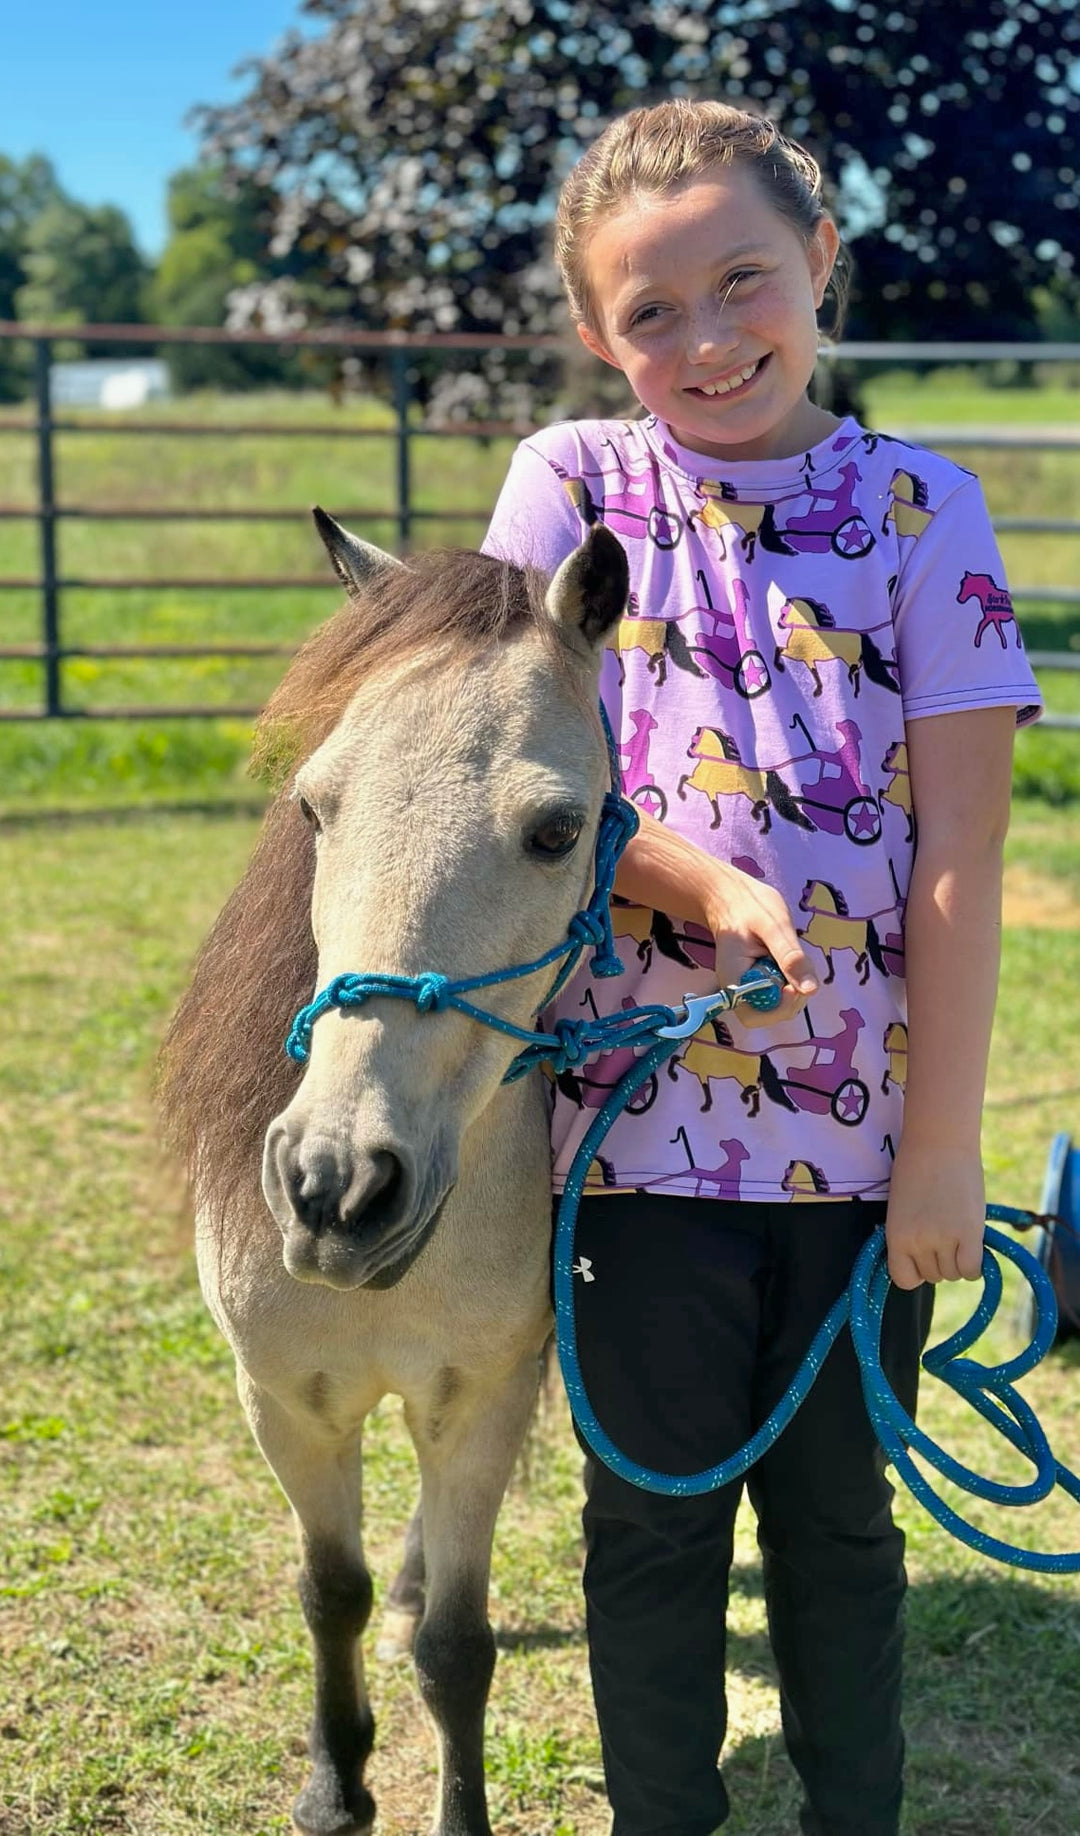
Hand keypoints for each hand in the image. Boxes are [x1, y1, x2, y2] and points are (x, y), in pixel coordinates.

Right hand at [702, 862, 817, 1030]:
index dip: (780, 1007)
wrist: (731, 896)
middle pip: (770, 1013)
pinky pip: (780, 989)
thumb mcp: (774, 926)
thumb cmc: (749, 905)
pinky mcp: (759, 980)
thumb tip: (810, 989)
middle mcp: (739, 989)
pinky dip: (792, 978)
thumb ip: (790, 957)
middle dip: (793, 997)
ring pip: (779, 1003)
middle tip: (800, 967)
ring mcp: (749, 986)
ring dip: (795, 986)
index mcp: (734, 980)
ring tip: (792, 956)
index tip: (795, 984)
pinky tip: (789, 957)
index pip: (756, 1016)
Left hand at [885, 1140, 985, 1288]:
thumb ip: (911, 1235)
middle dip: (938, 1260)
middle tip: (943, 1234)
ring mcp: (944, 1238)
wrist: (939, 1141)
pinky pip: (972, 1270)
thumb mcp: (902, 1208)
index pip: (904, 1279)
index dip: (915, 1271)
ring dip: (956, 1260)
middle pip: (932, 1276)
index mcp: (896, 1236)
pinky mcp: (970, 1233)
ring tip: (956, 1233)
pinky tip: (971, 1246)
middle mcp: (918, 1242)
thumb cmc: (916, 1168)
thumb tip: (925, 1261)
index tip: (921, 1256)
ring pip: (953, 1274)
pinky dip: (973, 1265)